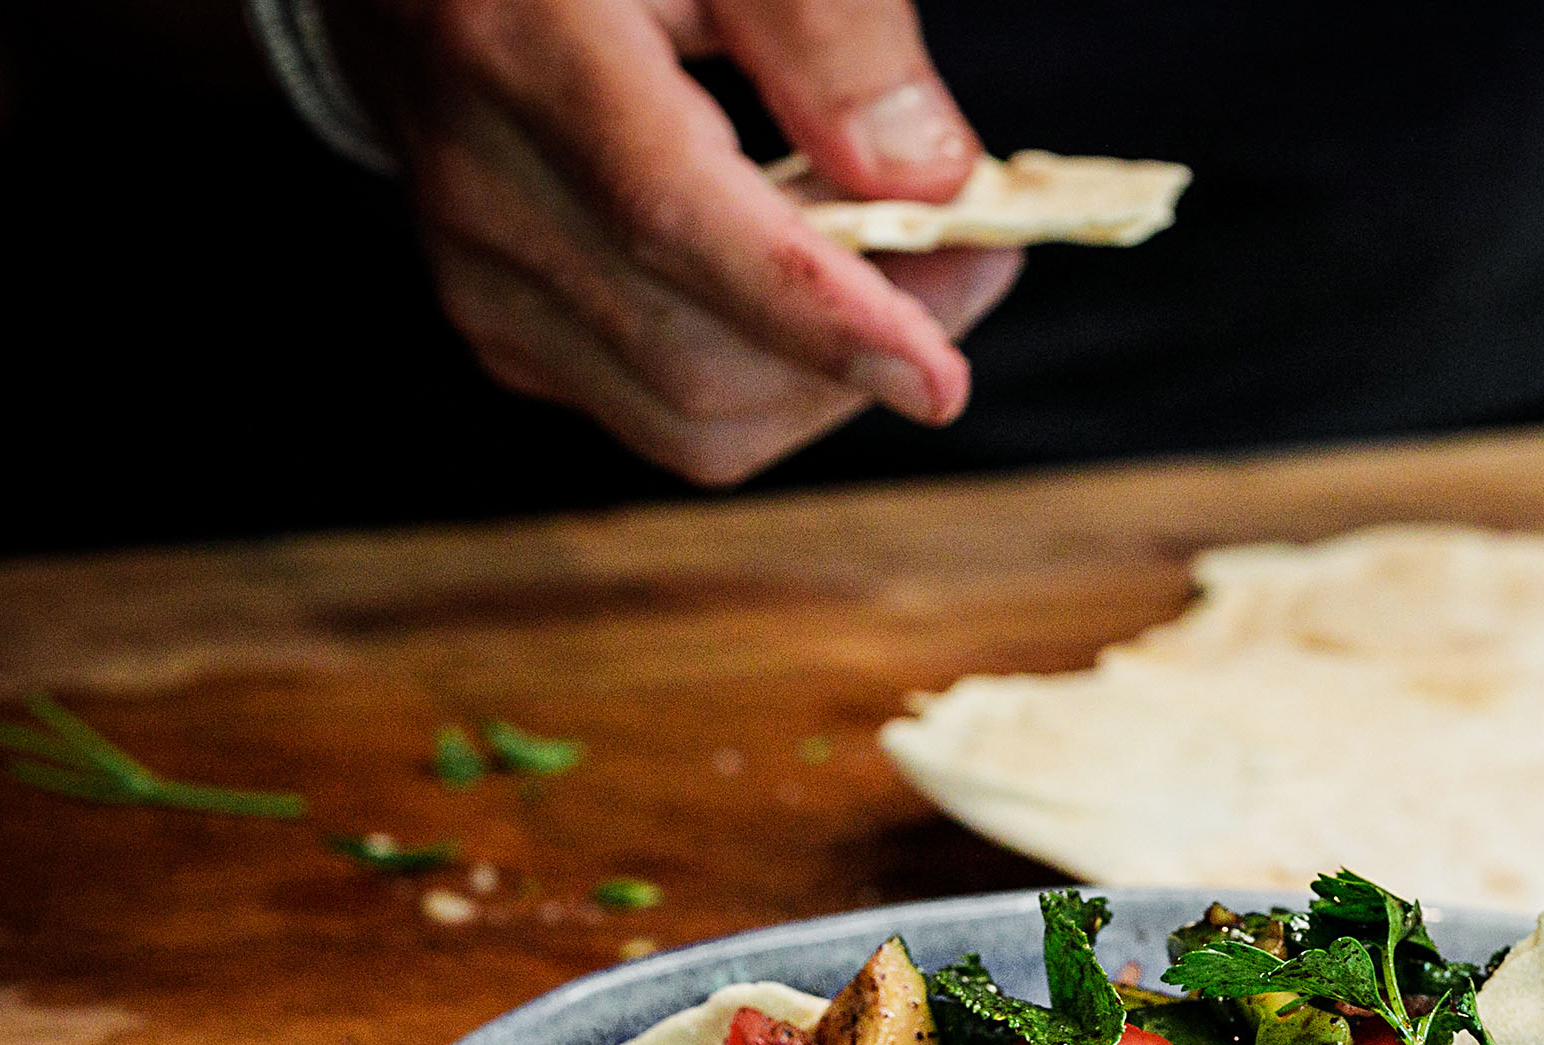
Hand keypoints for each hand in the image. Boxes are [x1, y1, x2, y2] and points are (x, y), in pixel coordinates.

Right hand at [331, 0, 1020, 482]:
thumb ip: (829, 34)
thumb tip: (928, 179)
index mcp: (522, 46)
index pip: (673, 223)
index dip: (819, 316)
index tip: (939, 377)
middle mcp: (481, 186)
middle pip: (701, 357)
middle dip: (866, 346)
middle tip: (973, 254)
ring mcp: (481, 277)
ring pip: (695, 418)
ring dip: (828, 376)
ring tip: (905, 271)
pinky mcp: (506, 332)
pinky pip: (668, 415)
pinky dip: (769, 382)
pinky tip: (809, 292)